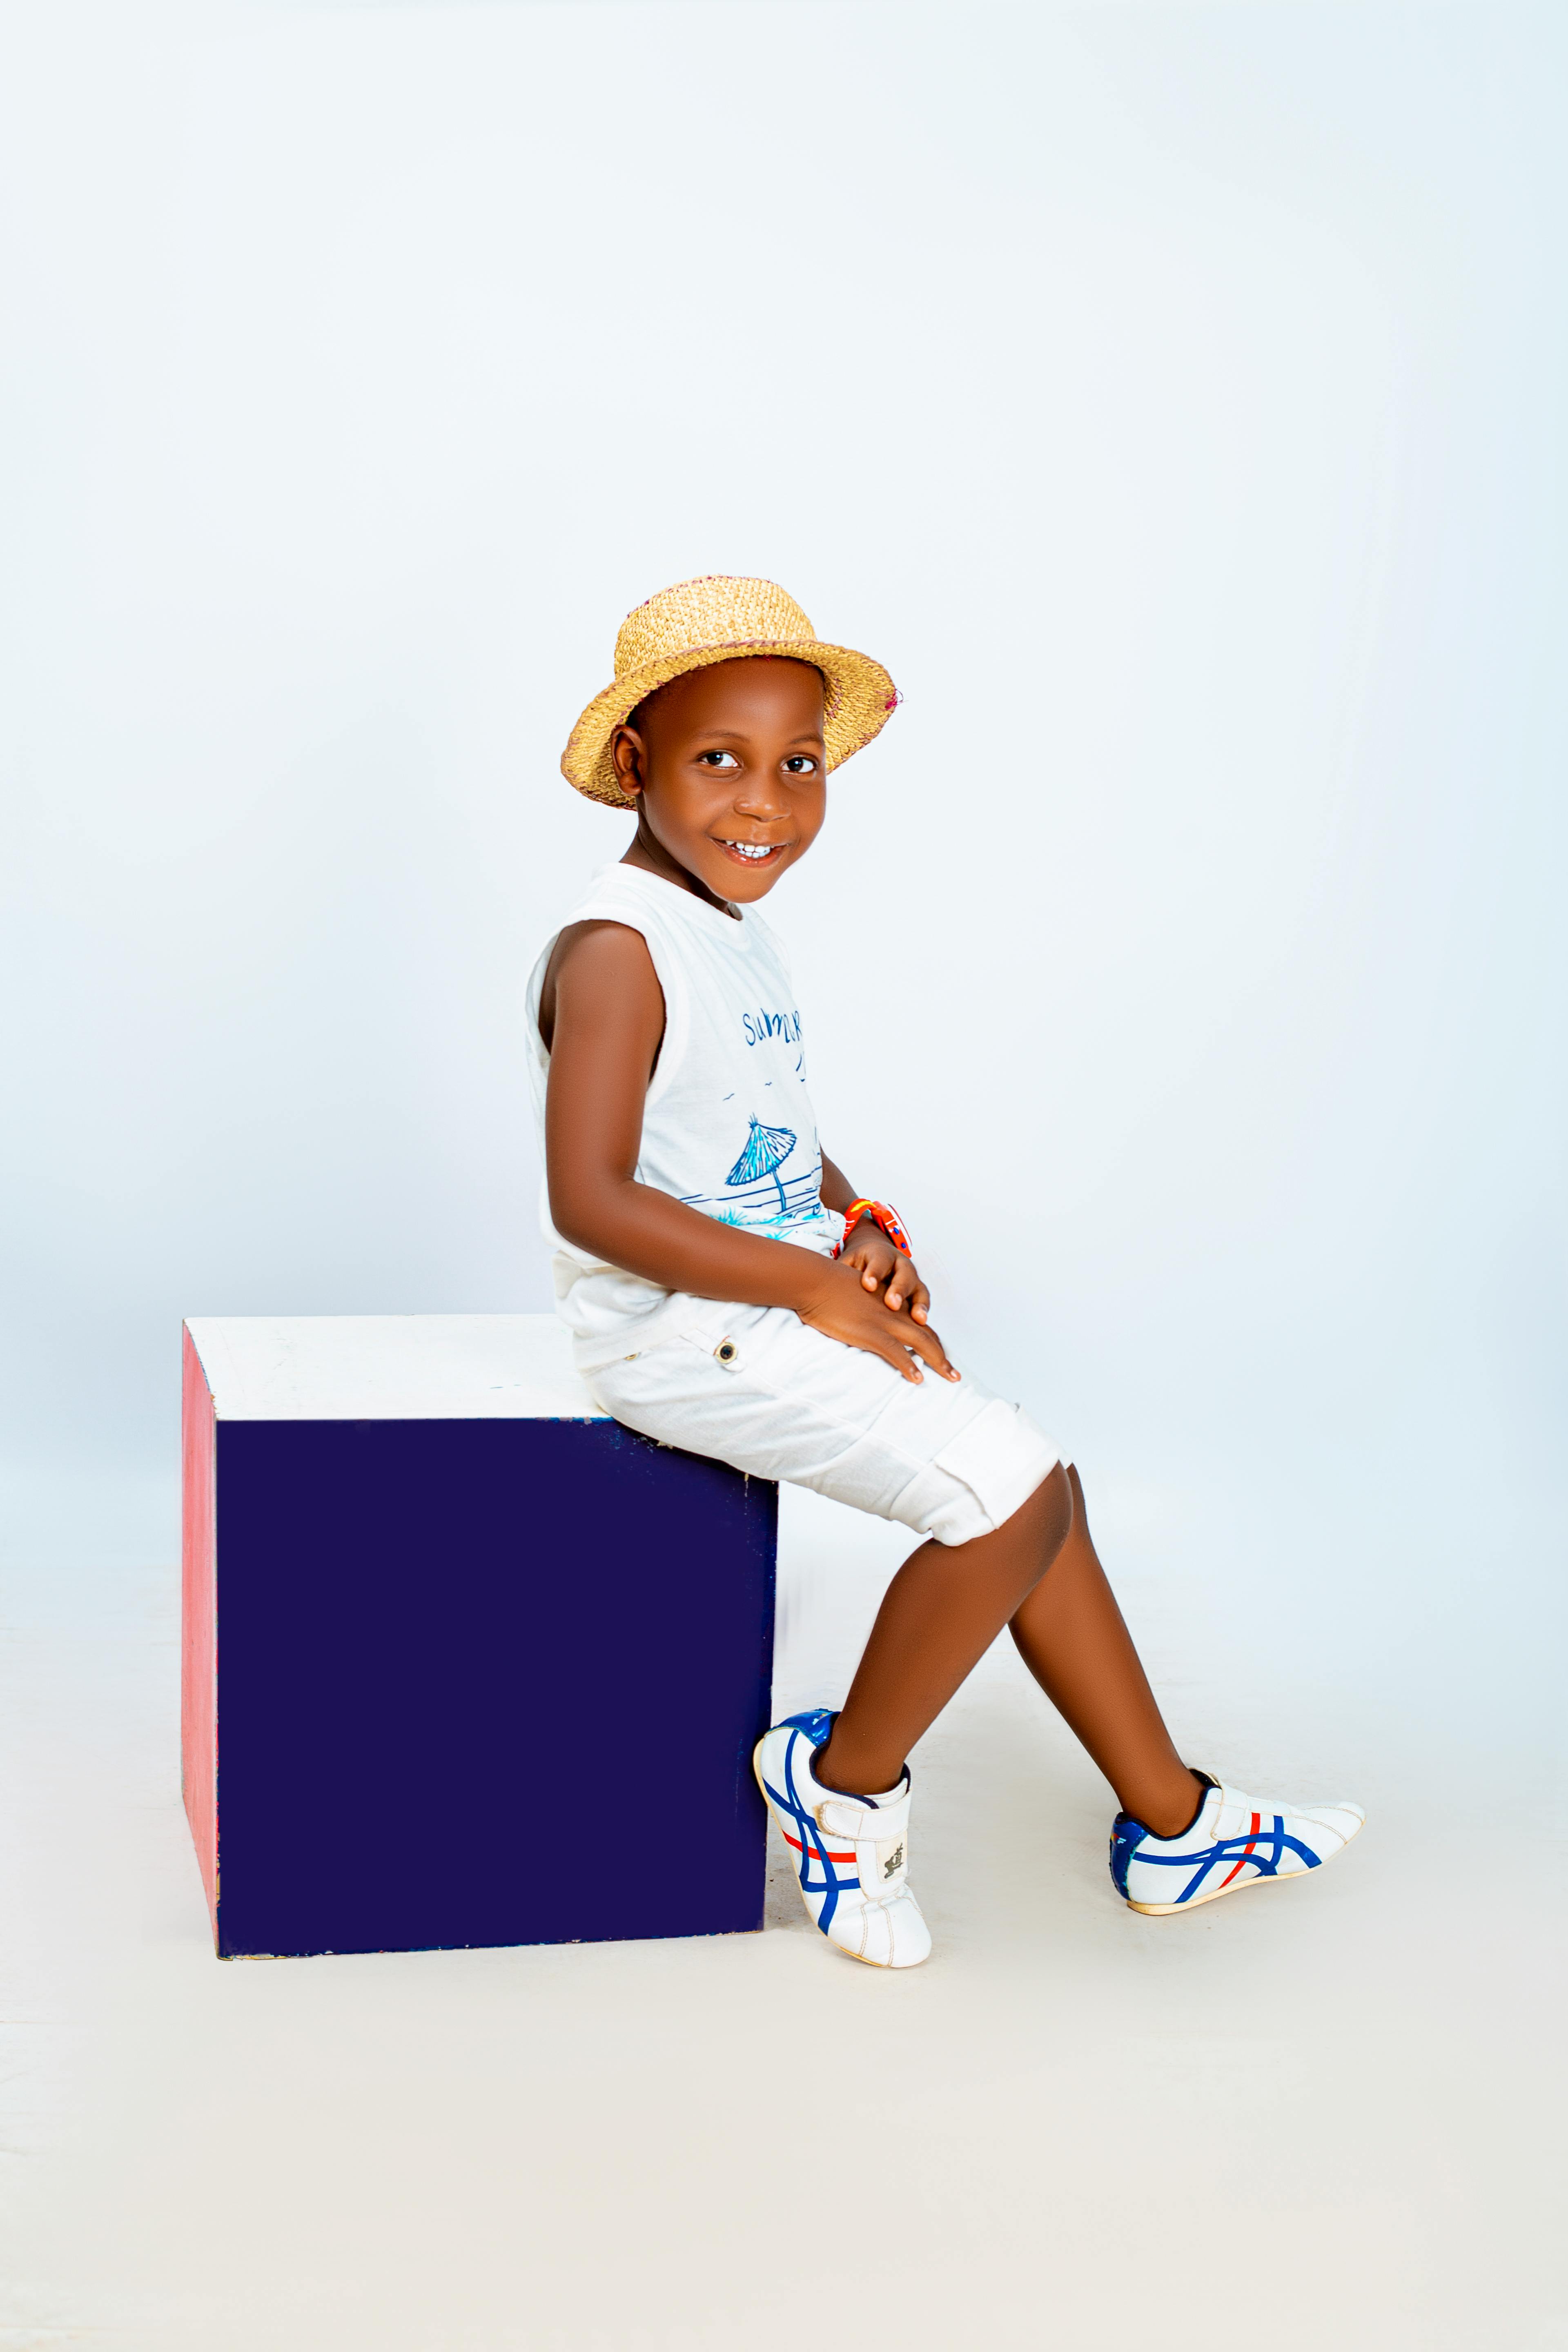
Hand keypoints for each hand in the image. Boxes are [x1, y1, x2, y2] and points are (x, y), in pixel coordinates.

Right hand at [798, 1259, 958, 1384]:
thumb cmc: (827, 1289)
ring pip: (921, 1343)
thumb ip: (864, 1311)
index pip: (919, 1326)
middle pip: (927, 1335)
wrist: (815, 1280)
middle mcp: (894, 1312)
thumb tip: (863, 1325)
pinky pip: (896, 1352)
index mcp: (890, 1305)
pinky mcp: (871, 1332)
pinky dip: (909, 1367)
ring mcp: (885, 1322)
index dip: (932, 1343)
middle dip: (943, 1357)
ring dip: (938, 1362)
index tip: (942, 1359)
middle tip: (955, 1376)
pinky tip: (917, 1379)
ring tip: (950, 1379)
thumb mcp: (854, 1299)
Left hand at [839, 1216, 929, 1321]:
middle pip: (903, 1275)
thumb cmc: (857, 1265)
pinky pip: (923, 1303)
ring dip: (919, 1304)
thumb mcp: (848, 1263)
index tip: (867, 1285)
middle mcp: (900, 1264)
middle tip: (891, 1304)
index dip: (874, 1273)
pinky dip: (923, 1313)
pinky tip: (922, 1327)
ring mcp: (912, 1279)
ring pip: (918, 1290)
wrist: (874, 1256)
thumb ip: (841, 1273)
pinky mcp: (917, 1293)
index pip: (879, 1261)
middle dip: (898, 1289)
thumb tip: (823, 1283)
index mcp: (880, 1254)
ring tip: (918, 1319)